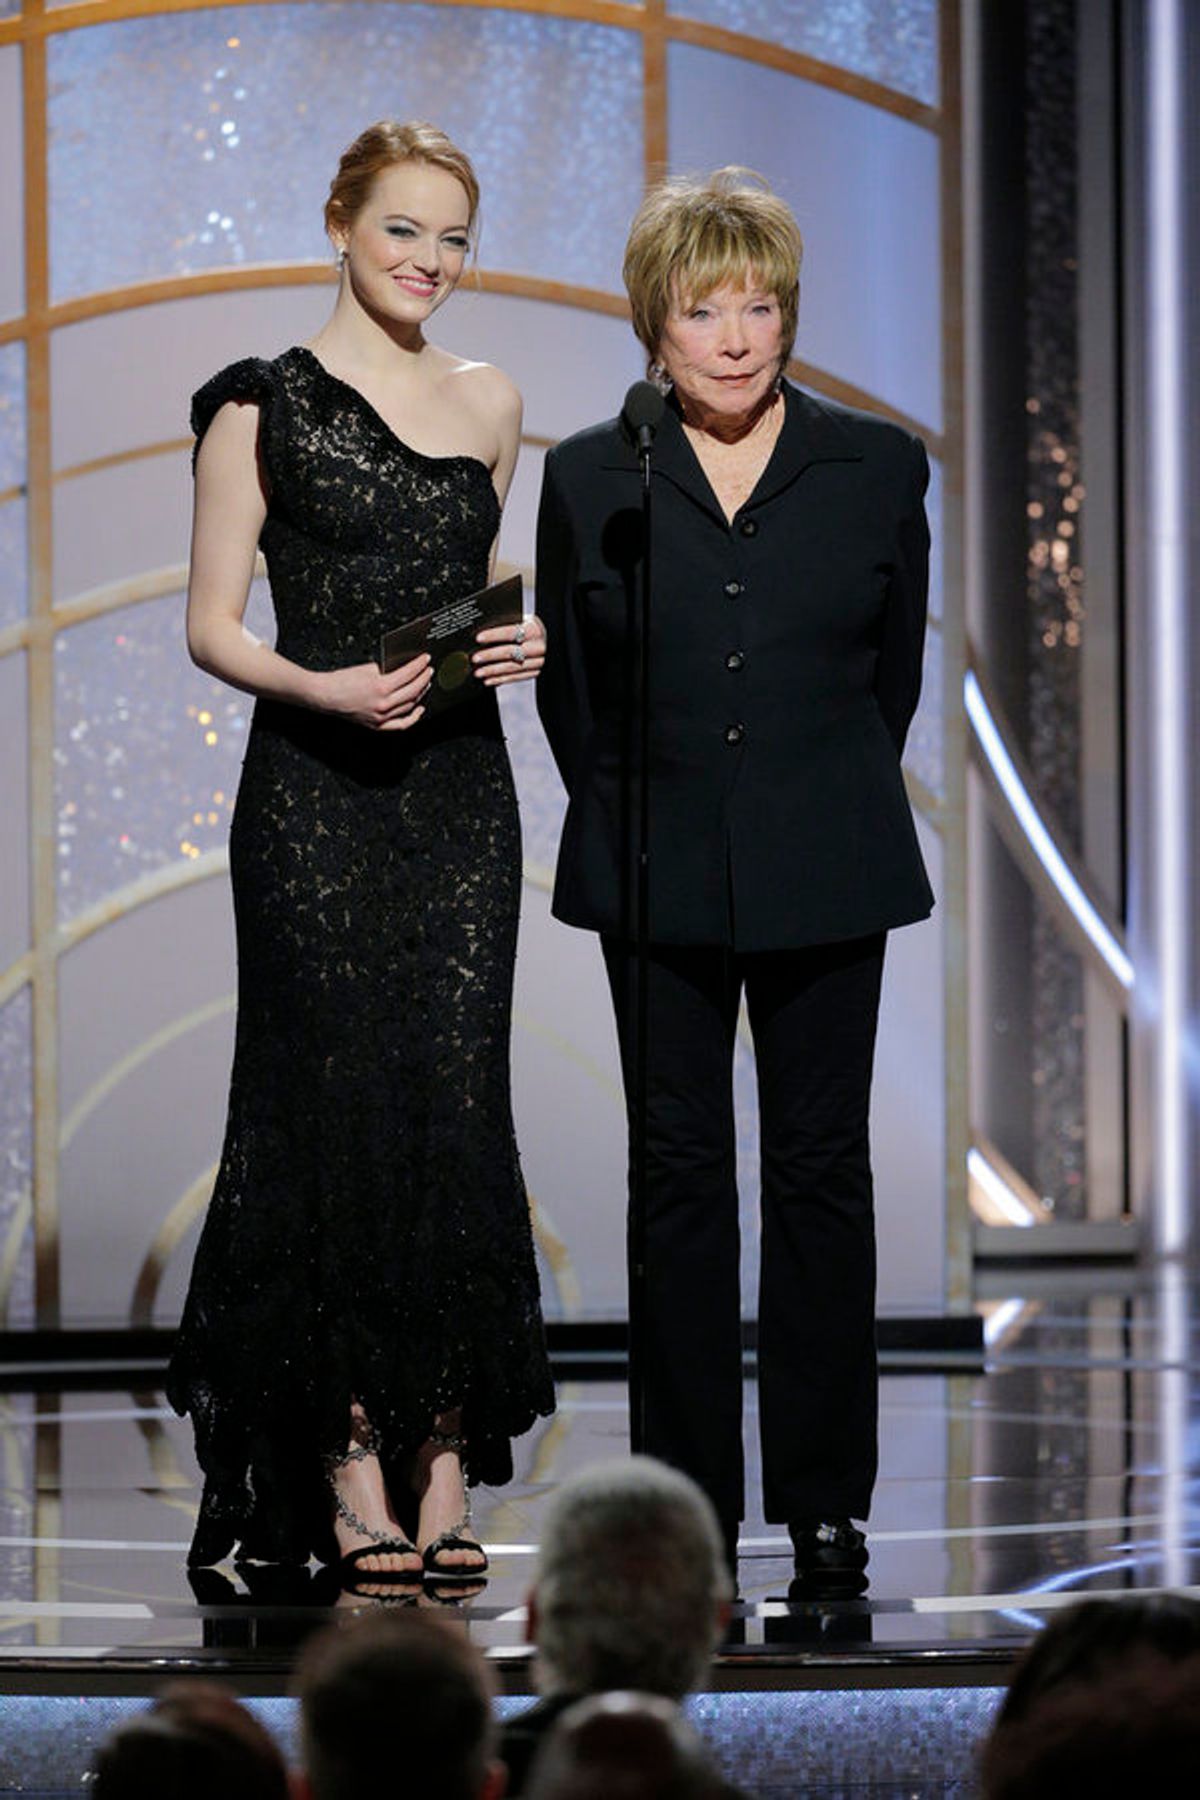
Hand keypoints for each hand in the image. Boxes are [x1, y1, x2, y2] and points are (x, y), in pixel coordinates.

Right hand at [312, 655, 430, 729]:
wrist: (325, 696)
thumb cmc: (341, 681)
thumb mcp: (367, 669)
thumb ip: (387, 670)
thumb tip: (404, 669)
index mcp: (381, 688)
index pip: (409, 674)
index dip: (419, 665)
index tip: (426, 660)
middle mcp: (383, 705)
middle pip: (413, 691)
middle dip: (424, 679)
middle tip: (429, 670)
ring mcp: (381, 717)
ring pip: (410, 706)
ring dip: (420, 694)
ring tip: (425, 684)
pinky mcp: (378, 725)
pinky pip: (401, 724)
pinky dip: (413, 716)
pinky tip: (419, 708)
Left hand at [472, 615, 545, 686]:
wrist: (546, 641)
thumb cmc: (528, 629)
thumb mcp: (522, 621)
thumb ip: (506, 625)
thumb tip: (481, 631)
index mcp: (534, 630)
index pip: (511, 632)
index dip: (494, 635)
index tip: (478, 638)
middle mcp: (538, 647)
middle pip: (510, 652)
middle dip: (490, 656)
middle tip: (474, 658)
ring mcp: (538, 661)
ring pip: (511, 668)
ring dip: (492, 671)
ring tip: (478, 672)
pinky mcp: (535, 672)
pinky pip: (515, 677)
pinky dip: (500, 680)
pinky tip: (487, 680)